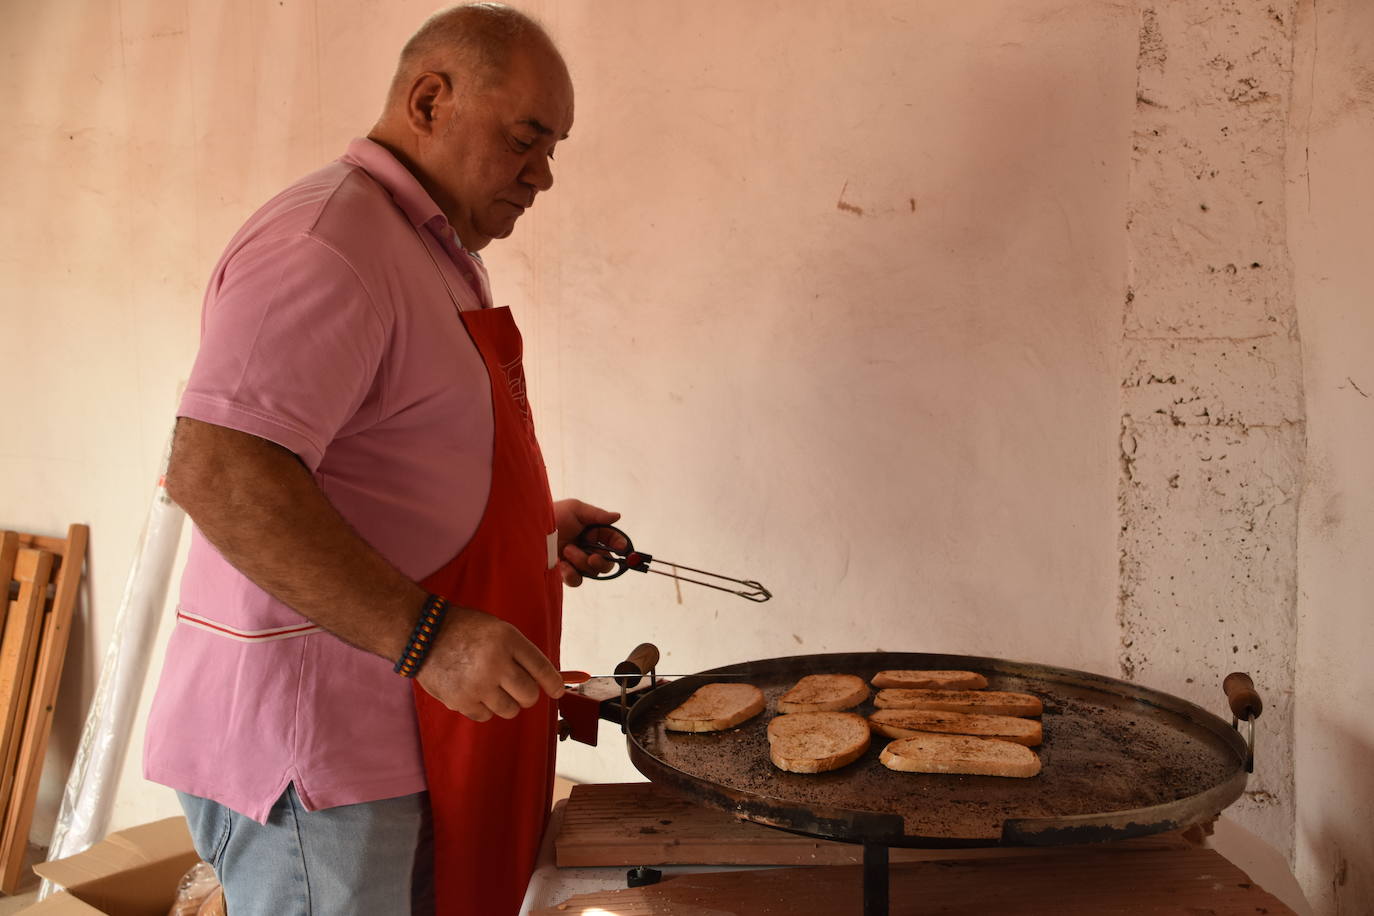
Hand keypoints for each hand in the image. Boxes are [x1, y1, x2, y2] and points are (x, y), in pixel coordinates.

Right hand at [417, 605, 563, 721]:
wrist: (422, 633)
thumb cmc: (464, 630)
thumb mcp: (497, 629)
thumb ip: (519, 652)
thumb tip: (543, 680)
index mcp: (507, 640)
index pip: (541, 668)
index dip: (553, 682)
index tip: (558, 690)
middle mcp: (495, 663)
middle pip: (528, 695)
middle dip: (527, 694)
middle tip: (518, 688)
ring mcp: (477, 684)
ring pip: (510, 710)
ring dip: (507, 702)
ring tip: (493, 688)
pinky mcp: (461, 701)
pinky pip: (486, 716)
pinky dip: (485, 708)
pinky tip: (475, 692)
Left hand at [554, 499, 620, 586]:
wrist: (529, 530)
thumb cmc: (551, 515)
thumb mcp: (575, 509)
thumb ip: (598, 515)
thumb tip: (617, 516)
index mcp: (592, 532)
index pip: (612, 541)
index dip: (619, 545)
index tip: (621, 547)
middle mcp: (586, 548)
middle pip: (607, 562)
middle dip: (602, 561)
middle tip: (592, 557)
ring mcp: (576, 562)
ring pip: (592, 571)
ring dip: (581, 561)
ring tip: (566, 550)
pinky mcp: (565, 573)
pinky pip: (577, 580)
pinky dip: (571, 574)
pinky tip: (561, 564)